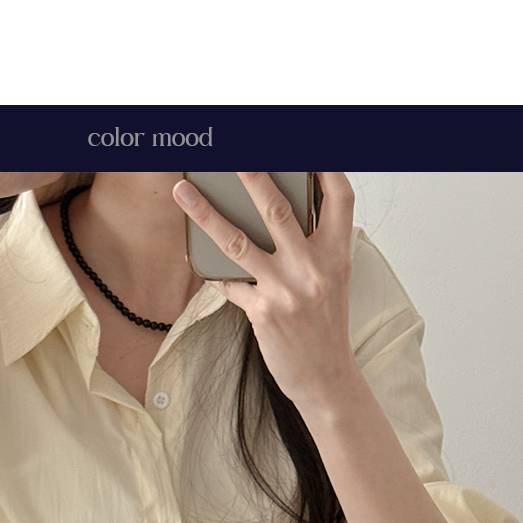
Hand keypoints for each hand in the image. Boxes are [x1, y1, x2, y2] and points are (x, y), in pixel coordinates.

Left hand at [172, 172, 357, 410]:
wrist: (327, 378)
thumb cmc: (326, 328)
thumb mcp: (333, 281)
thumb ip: (316, 247)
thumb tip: (286, 215)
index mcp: (337, 254)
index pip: (339, 198)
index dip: (325, 166)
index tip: (306, 144)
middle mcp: (313, 267)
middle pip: (277, 210)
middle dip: (251, 176)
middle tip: (230, 153)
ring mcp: (287, 289)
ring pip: (239, 241)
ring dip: (205, 214)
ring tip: (183, 193)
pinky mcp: (264, 312)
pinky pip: (230, 283)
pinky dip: (214, 272)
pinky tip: (199, 261)